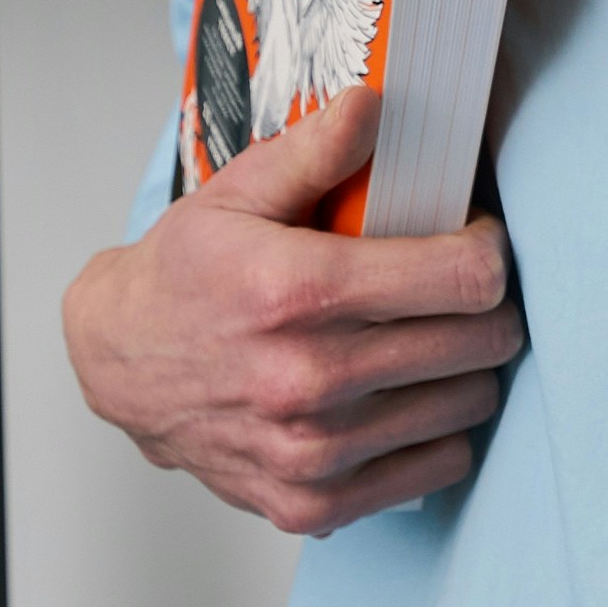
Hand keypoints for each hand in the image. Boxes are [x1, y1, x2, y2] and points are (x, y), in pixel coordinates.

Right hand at [58, 89, 525, 535]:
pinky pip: (436, 467)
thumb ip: (315, 150)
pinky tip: (404, 396)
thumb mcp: (237, 195)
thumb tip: (374, 105)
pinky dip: (435, 431)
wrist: (119, 366)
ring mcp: (312, 450)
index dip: (488, 251)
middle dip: (485, 306)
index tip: (474, 241)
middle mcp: (309, 378)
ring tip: (429, 339)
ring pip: (468, 405)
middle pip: (481, 342)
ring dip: (464, 368)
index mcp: (298, 293)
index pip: (465, 278)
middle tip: (456, 290)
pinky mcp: (312, 501)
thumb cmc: (183, 278)